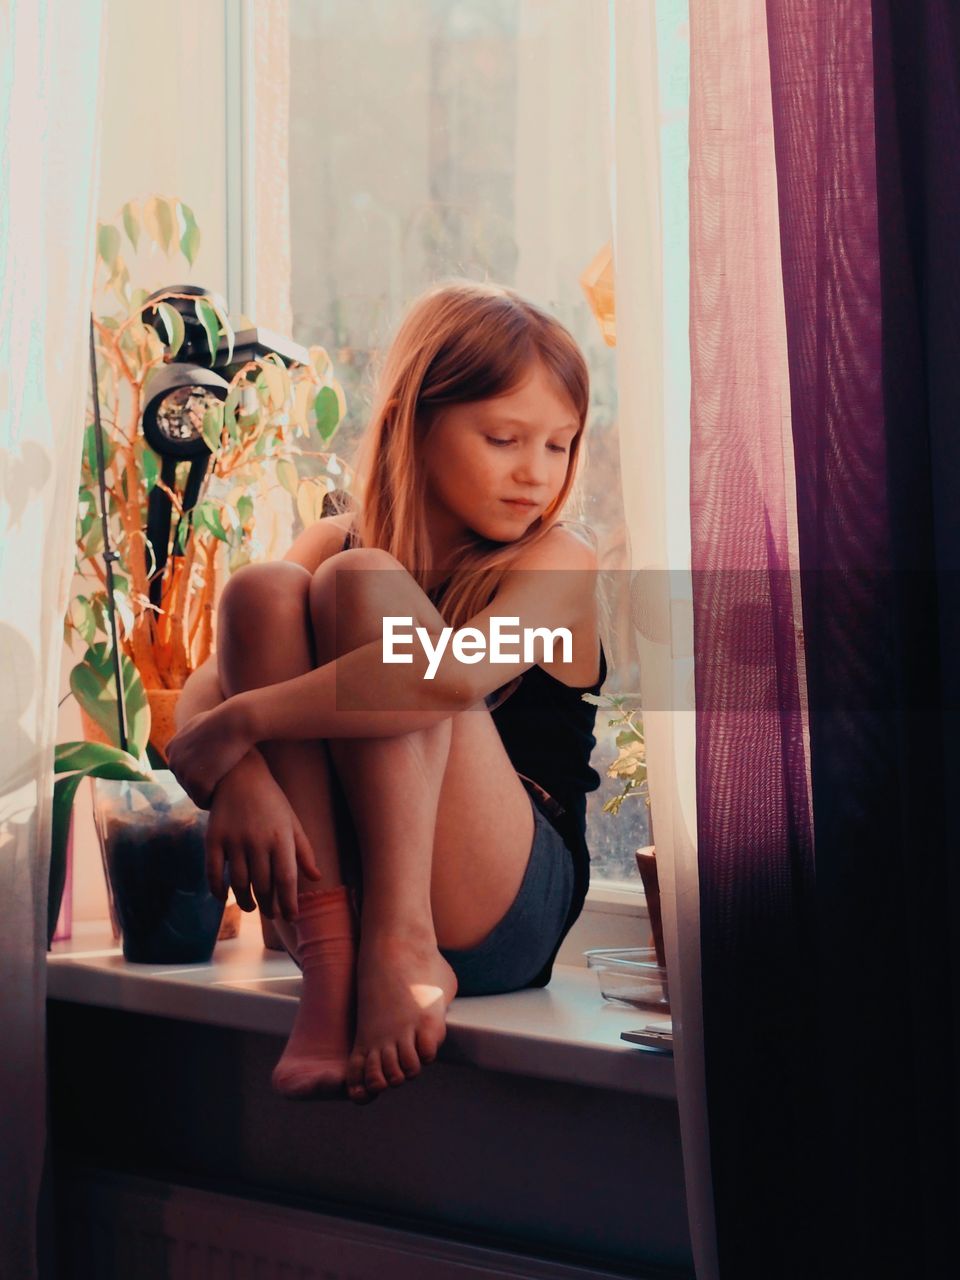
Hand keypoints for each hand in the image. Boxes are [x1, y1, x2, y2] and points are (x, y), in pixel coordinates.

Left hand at [167, 698, 252, 809]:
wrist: (235, 723)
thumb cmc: (224, 720)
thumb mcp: (199, 723)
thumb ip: (190, 735)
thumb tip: (186, 739)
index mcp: (171, 750)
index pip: (182, 770)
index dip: (201, 771)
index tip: (217, 768)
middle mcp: (173, 762)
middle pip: (186, 784)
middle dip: (204, 784)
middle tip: (223, 780)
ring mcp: (183, 773)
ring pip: (194, 794)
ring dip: (209, 793)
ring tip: (226, 786)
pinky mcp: (197, 783)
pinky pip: (202, 801)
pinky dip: (213, 800)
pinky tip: (226, 793)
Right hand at [205, 750, 324, 920]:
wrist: (239, 775)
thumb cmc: (271, 801)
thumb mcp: (292, 822)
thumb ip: (304, 851)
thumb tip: (316, 877)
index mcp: (281, 838)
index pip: (286, 879)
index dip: (289, 903)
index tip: (291, 918)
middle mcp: (258, 842)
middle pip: (263, 885)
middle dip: (269, 906)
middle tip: (272, 914)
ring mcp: (234, 841)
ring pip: (239, 883)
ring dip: (245, 901)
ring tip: (251, 907)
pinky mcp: (213, 838)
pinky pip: (213, 872)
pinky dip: (217, 889)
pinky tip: (223, 897)